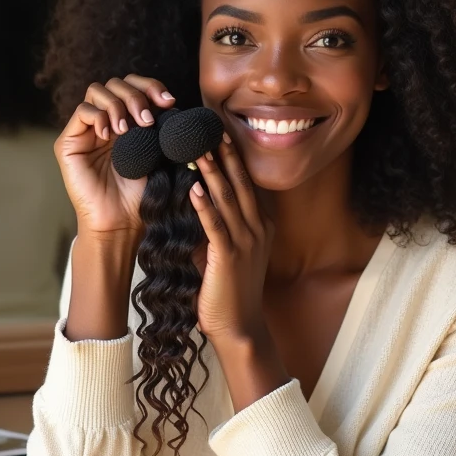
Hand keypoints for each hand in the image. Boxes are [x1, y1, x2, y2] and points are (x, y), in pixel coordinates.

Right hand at [55, 75, 174, 239]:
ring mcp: (86, 131)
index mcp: (127, 122)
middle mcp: (105, 122)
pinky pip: (82, 111)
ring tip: (129, 129)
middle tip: (147, 121)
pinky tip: (110, 135)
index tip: (168, 102)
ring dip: (118, 105)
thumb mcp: (157, 153)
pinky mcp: (68, 143)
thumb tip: (171, 101)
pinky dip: (99, 116)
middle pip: (115, 83)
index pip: (134, 86)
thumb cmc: (140, 194)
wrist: (121, 222)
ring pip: (97, 91)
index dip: (150, 86)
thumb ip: (159, 125)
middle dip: (135, 95)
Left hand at [189, 135, 273, 341]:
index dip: (234, 159)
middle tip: (212, 127)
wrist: (239, 327)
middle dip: (226, 155)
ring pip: (228, 199)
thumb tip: (195, 203)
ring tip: (198, 148)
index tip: (221, 135)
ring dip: (212, 172)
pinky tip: (194, 188)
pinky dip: (205, 206)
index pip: (246, 185)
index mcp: (261, 227)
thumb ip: (216, 228)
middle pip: (240, 184)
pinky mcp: (229, 257)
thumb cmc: (229, 292)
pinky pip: (216, 225)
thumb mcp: (227, 253)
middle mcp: (258, 230)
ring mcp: (246, 243)